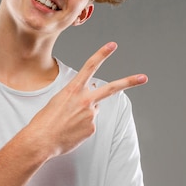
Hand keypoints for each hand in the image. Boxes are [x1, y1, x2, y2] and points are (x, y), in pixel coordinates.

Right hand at [28, 42, 146, 157]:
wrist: (41, 140)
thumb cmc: (45, 120)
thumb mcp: (58, 100)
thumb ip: (77, 95)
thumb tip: (93, 96)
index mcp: (73, 89)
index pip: (90, 67)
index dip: (101, 54)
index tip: (112, 45)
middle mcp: (85, 100)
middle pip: (111, 88)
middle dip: (129, 82)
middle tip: (144, 77)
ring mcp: (90, 114)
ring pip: (94, 108)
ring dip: (84, 112)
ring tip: (68, 121)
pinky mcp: (92, 128)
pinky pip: (90, 123)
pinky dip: (82, 126)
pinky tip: (71, 130)